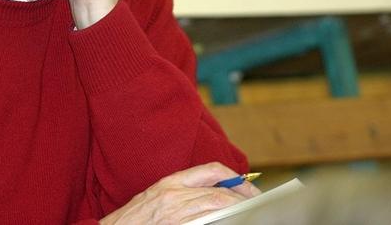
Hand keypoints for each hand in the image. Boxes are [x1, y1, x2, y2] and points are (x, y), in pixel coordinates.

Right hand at [100, 162, 260, 224]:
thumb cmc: (132, 220)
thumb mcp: (157, 197)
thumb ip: (183, 192)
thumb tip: (216, 195)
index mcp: (170, 182)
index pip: (212, 170)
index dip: (236, 178)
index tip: (249, 188)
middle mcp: (174, 194)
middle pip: (220, 192)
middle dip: (244, 199)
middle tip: (258, 207)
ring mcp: (176, 213)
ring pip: (218, 207)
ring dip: (239, 212)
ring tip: (251, 216)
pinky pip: (207, 221)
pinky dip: (223, 221)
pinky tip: (232, 223)